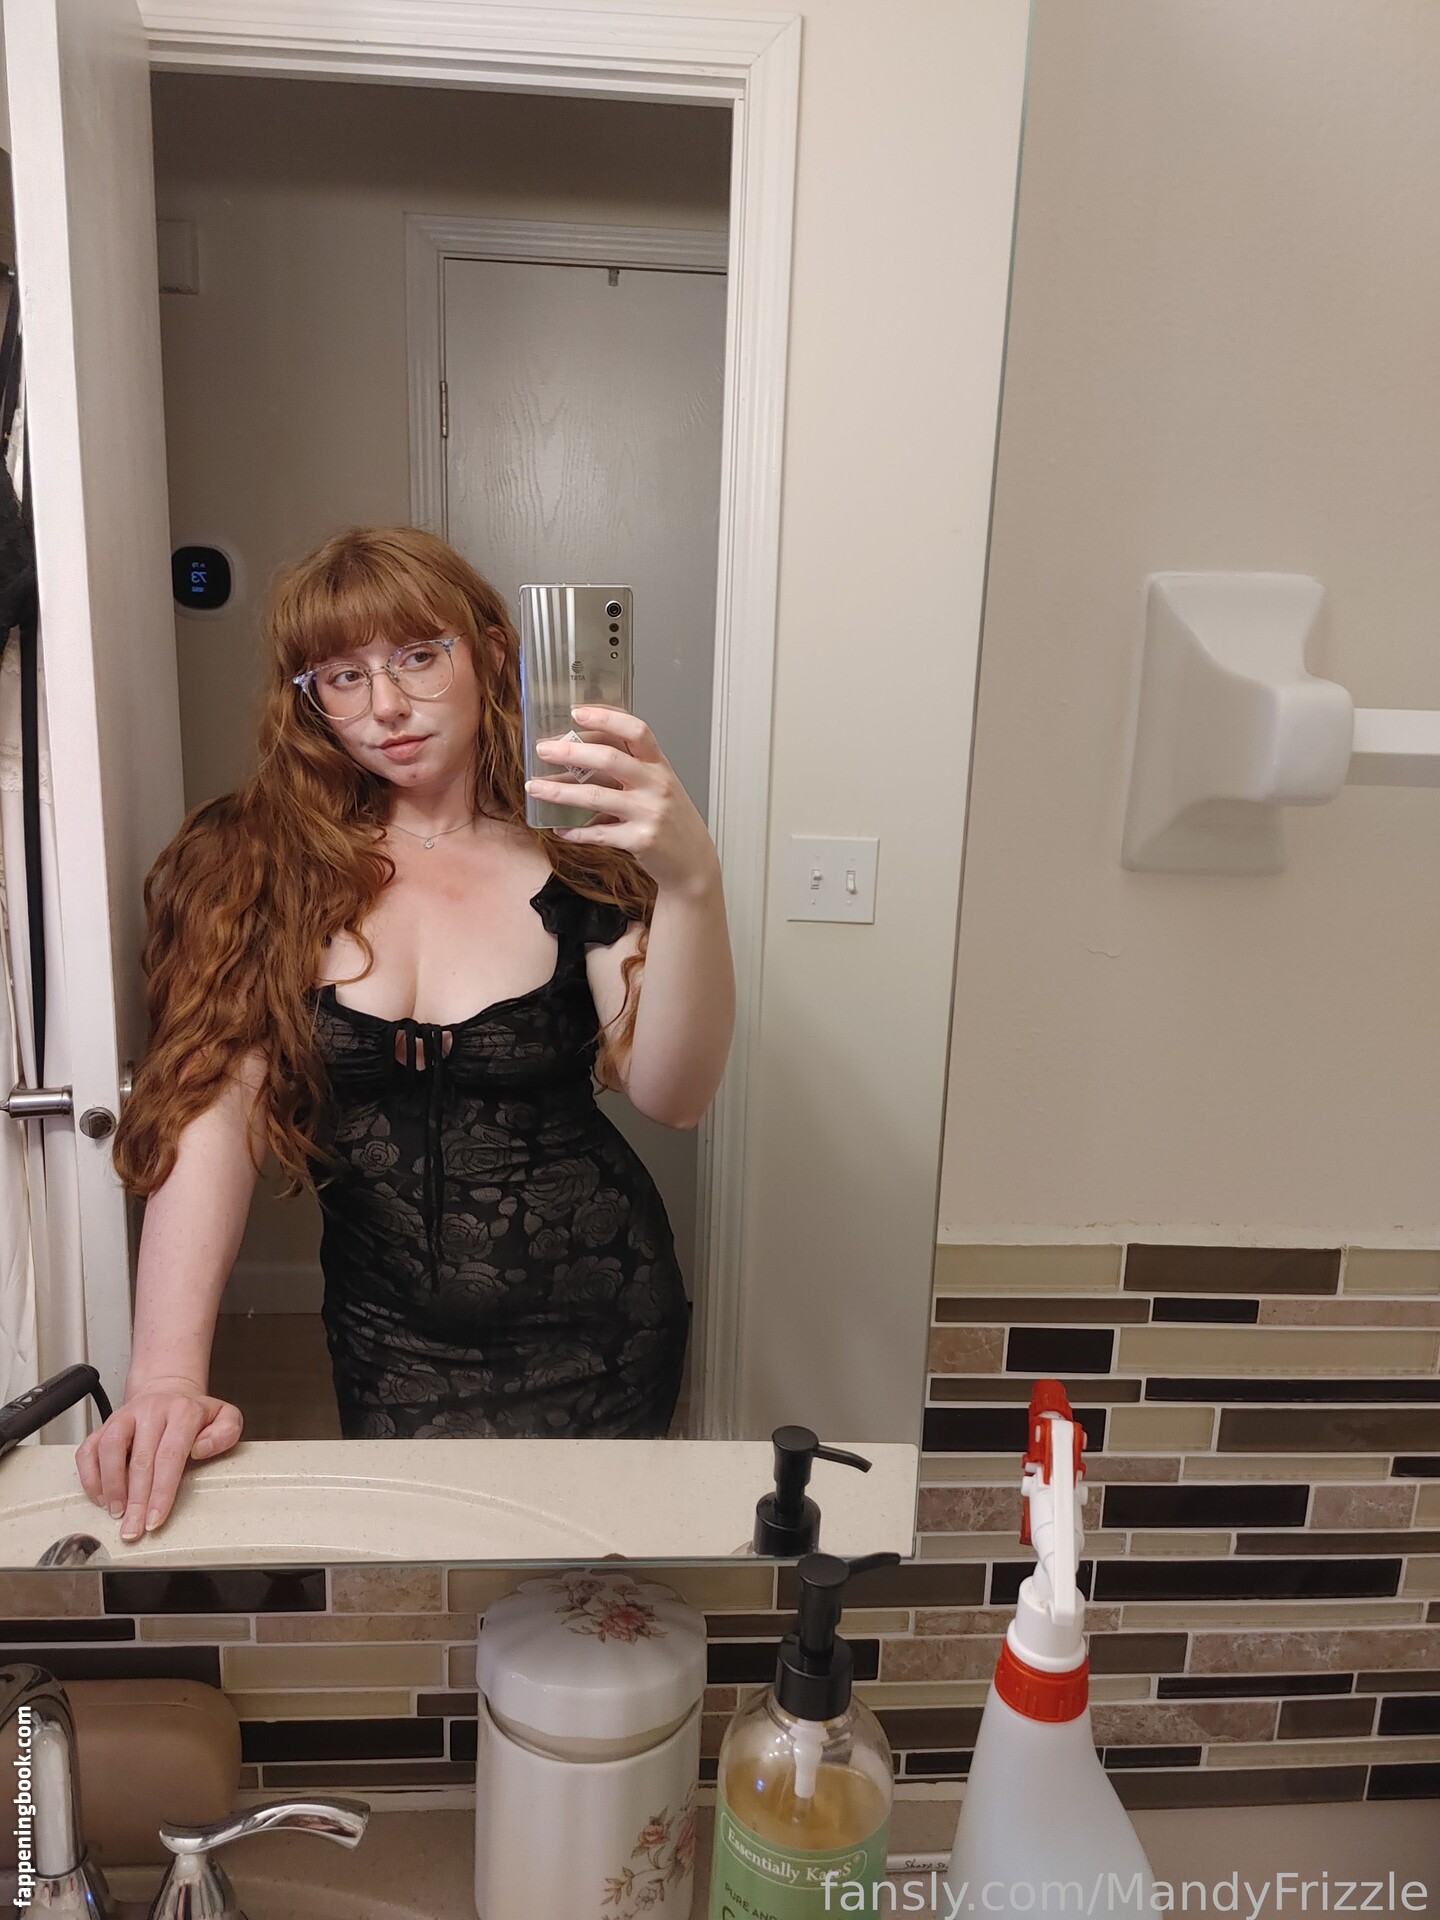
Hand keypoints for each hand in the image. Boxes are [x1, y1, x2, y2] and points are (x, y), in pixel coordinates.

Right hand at [74, 1377, 242, 1541]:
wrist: (168, 1392)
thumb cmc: (195, 1415)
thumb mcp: (225, 1417)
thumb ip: (226, 1432)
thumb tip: (202, 1449)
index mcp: (182, 1411)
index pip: (170, 1455)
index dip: (162, 1491)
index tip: (156, 1518)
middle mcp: (151, 1411)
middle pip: (141, 1460)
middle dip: (136, 1501)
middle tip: (134, 1529)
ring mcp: (124, 1417)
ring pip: (110, 1449)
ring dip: (111, 1486)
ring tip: (117, 1513)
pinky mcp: (104, 1425)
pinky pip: (88, 1450)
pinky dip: (90, 1477)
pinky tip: (101, 1497)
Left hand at [528, 706, 719, 896]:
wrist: (693, 860)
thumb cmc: (670, 819)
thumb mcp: (656, 786)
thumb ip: (626, 769)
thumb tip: (577, 755)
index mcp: (658, 765)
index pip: (636, 730)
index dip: (606, 717)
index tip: (576, 712)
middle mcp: (656, 785)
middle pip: (609, 759)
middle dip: (570, 752)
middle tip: (542, 750)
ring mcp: (648, 813)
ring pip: (595, 796)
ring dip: (559, 791)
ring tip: (535, 788)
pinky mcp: (640, 840)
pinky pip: (598, 833)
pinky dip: (575, 831)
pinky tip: (559, 829)